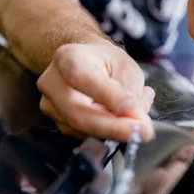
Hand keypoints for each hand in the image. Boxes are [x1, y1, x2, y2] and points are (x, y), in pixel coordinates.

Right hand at [36, 42, 155, 141]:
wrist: (85, 63)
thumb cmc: (106, 62)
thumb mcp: (127, 67)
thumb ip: (132, 93)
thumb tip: (136, 120)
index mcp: (68, 58)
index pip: (82, 79)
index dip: (108, 97)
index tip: (134, 110)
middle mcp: (52, 82)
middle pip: (78, 114)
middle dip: (114, 128)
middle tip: (143, 132)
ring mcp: (50, 105)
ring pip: (83, 129)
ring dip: (115, 129)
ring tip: (137, 115)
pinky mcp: (57, 122)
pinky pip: (84, 135)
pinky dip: (108, 131)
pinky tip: (121, 118)